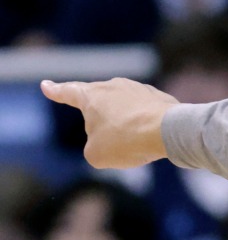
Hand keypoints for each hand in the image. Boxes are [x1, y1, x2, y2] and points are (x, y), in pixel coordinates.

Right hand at [41, 78, 178, 168]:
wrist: (168, 131)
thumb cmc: (126, 140)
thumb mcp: (96, 154)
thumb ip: (94, 146)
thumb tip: (108, 141)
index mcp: (91, 96)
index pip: (68, 92)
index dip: (56, 91)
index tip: (47, 85)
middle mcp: (114, 87)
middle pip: (100, 105)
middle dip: (102, 124)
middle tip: (109, 139)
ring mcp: (139, 90)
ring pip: (125, 112)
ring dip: (127, 128)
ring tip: (135, 143)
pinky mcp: (159, 98)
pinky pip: (146, 116)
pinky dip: (146, 127)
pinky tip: (153, 138)